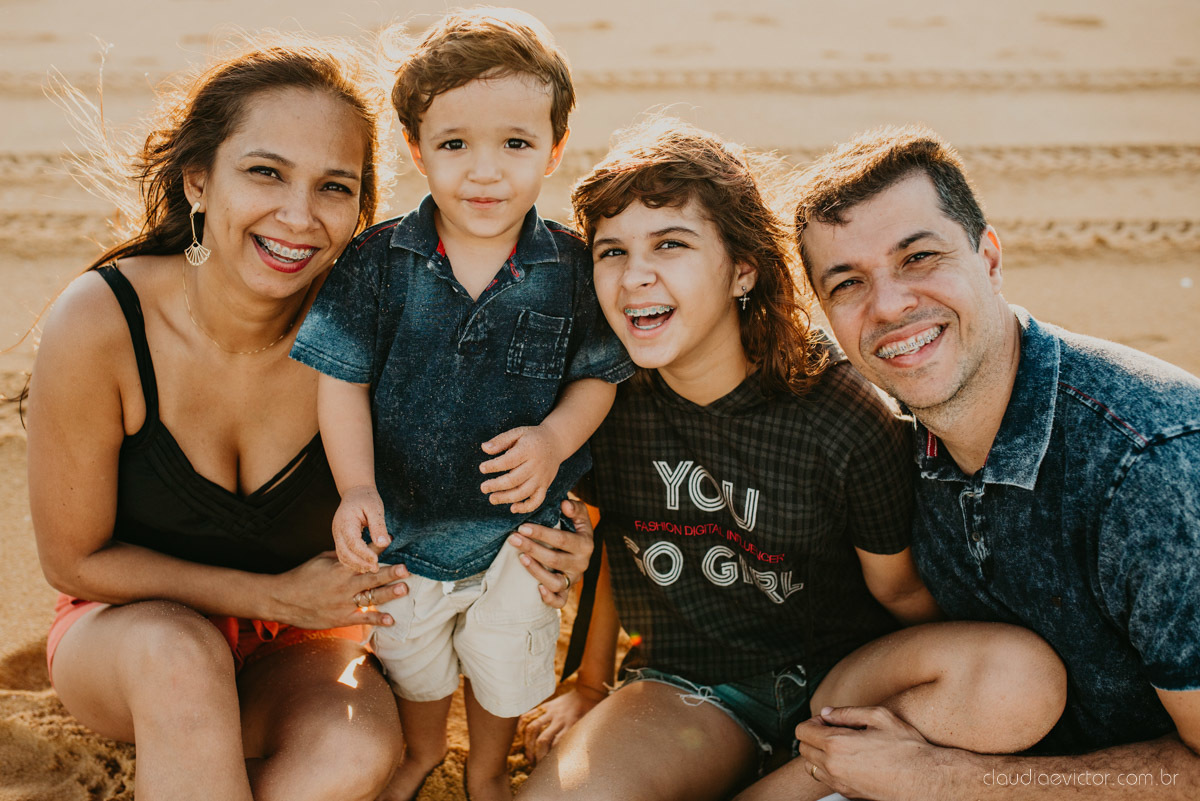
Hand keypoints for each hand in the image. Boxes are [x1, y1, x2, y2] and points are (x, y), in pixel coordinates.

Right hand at [271, 552, 408, 629]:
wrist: (283, 599)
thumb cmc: (302, 576)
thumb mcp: (321, 560)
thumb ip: (341, 556)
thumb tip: (357, 549)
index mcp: (340, 568)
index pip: (363, 556)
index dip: (378, 548)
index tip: (392, 541)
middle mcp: (344, 584)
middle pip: (372, 577)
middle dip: (390, 572)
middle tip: (405, 569)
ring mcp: (344, 602)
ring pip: (371, 597)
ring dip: (389, 593)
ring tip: (404, 589)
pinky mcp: (342, 618)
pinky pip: (362, 618)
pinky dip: (377, 619)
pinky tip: (391, 619)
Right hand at [332, 485, 389, 572]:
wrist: (355, 492)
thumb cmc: (366, 498)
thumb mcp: (375, 508)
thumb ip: (378, 525)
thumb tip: (384, 543)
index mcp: (345, 522)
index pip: (353, 543)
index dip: (364, 553)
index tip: (376, 561)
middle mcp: (338, 530)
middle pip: (345, 552)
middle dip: (360, 563)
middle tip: (375, 569)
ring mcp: (337, 535)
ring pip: (342, 555)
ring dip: (355, 565)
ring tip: (371, 569)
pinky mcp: (340, 538)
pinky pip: (343, 554)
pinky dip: (352, 562)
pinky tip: (364, 566)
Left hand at [480, 424, 564, 513]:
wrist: (556, 442)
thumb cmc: (532, 437)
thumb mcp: (517, 432)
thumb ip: (501, 440)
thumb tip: (484, 448)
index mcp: (528, 450)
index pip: (508, 461)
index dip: (493, 466)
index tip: (482, 468)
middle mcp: (536, 465)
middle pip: (514, 480)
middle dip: (497, 485)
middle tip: (483, 488)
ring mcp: (541, 477)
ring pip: (524, 492)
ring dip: (506, 498)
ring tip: (492, 498)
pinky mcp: (545, 485)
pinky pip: (537, 500)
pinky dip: (526, 507)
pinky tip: (513, 508)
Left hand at [507, 498, 592, 608]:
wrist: (580, 549)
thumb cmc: (574, 528)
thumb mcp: (579, 515)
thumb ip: (575, 508)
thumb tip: (564, 505)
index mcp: (585, 545)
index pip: (562, 539)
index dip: (541, 533)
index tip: (523, 527)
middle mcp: (581, 564)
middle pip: (555, 559)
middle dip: (532, 548)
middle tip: (513, 539)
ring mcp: (574, 579)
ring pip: (555, 582)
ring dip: (536, 571)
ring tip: (520, 558)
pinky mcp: (567, 592)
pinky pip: (560, 601)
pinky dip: (549, 598)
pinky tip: (537, 588)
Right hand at [519, 685, 605, 764]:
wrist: (587, 692)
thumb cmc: (589, 713)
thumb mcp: (587, 727)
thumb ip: (576, 739)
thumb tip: (568, 757)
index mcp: (571, 725)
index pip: (556, 745)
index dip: (548, 758)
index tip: (545, 767)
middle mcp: (560, 719)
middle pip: (542, 739)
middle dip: (536, 754)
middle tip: (534, 764)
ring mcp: (551, 711)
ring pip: (532, 728)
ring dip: (527, 744)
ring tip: (528, 755)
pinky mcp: (546, 705)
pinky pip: (529, 714)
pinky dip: (522, 726)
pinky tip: (521, 737)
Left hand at [795, 706, 951, 800]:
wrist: (923, 779)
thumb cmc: (906, 748)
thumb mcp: (878, 717)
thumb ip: (847, 712)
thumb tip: (827, 712)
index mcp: (837, 743)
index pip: (802, 731)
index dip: (813, 722)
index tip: (827, 721)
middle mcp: (833, 766)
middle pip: (803, 748)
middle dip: (813, 736)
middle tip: (833, 731)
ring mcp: (839, 783)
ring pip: (811, 766)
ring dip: (818, 754)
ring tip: (839, 746)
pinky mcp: (847, 794)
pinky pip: (825, 780)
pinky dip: (828, 769)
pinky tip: (847, 761)